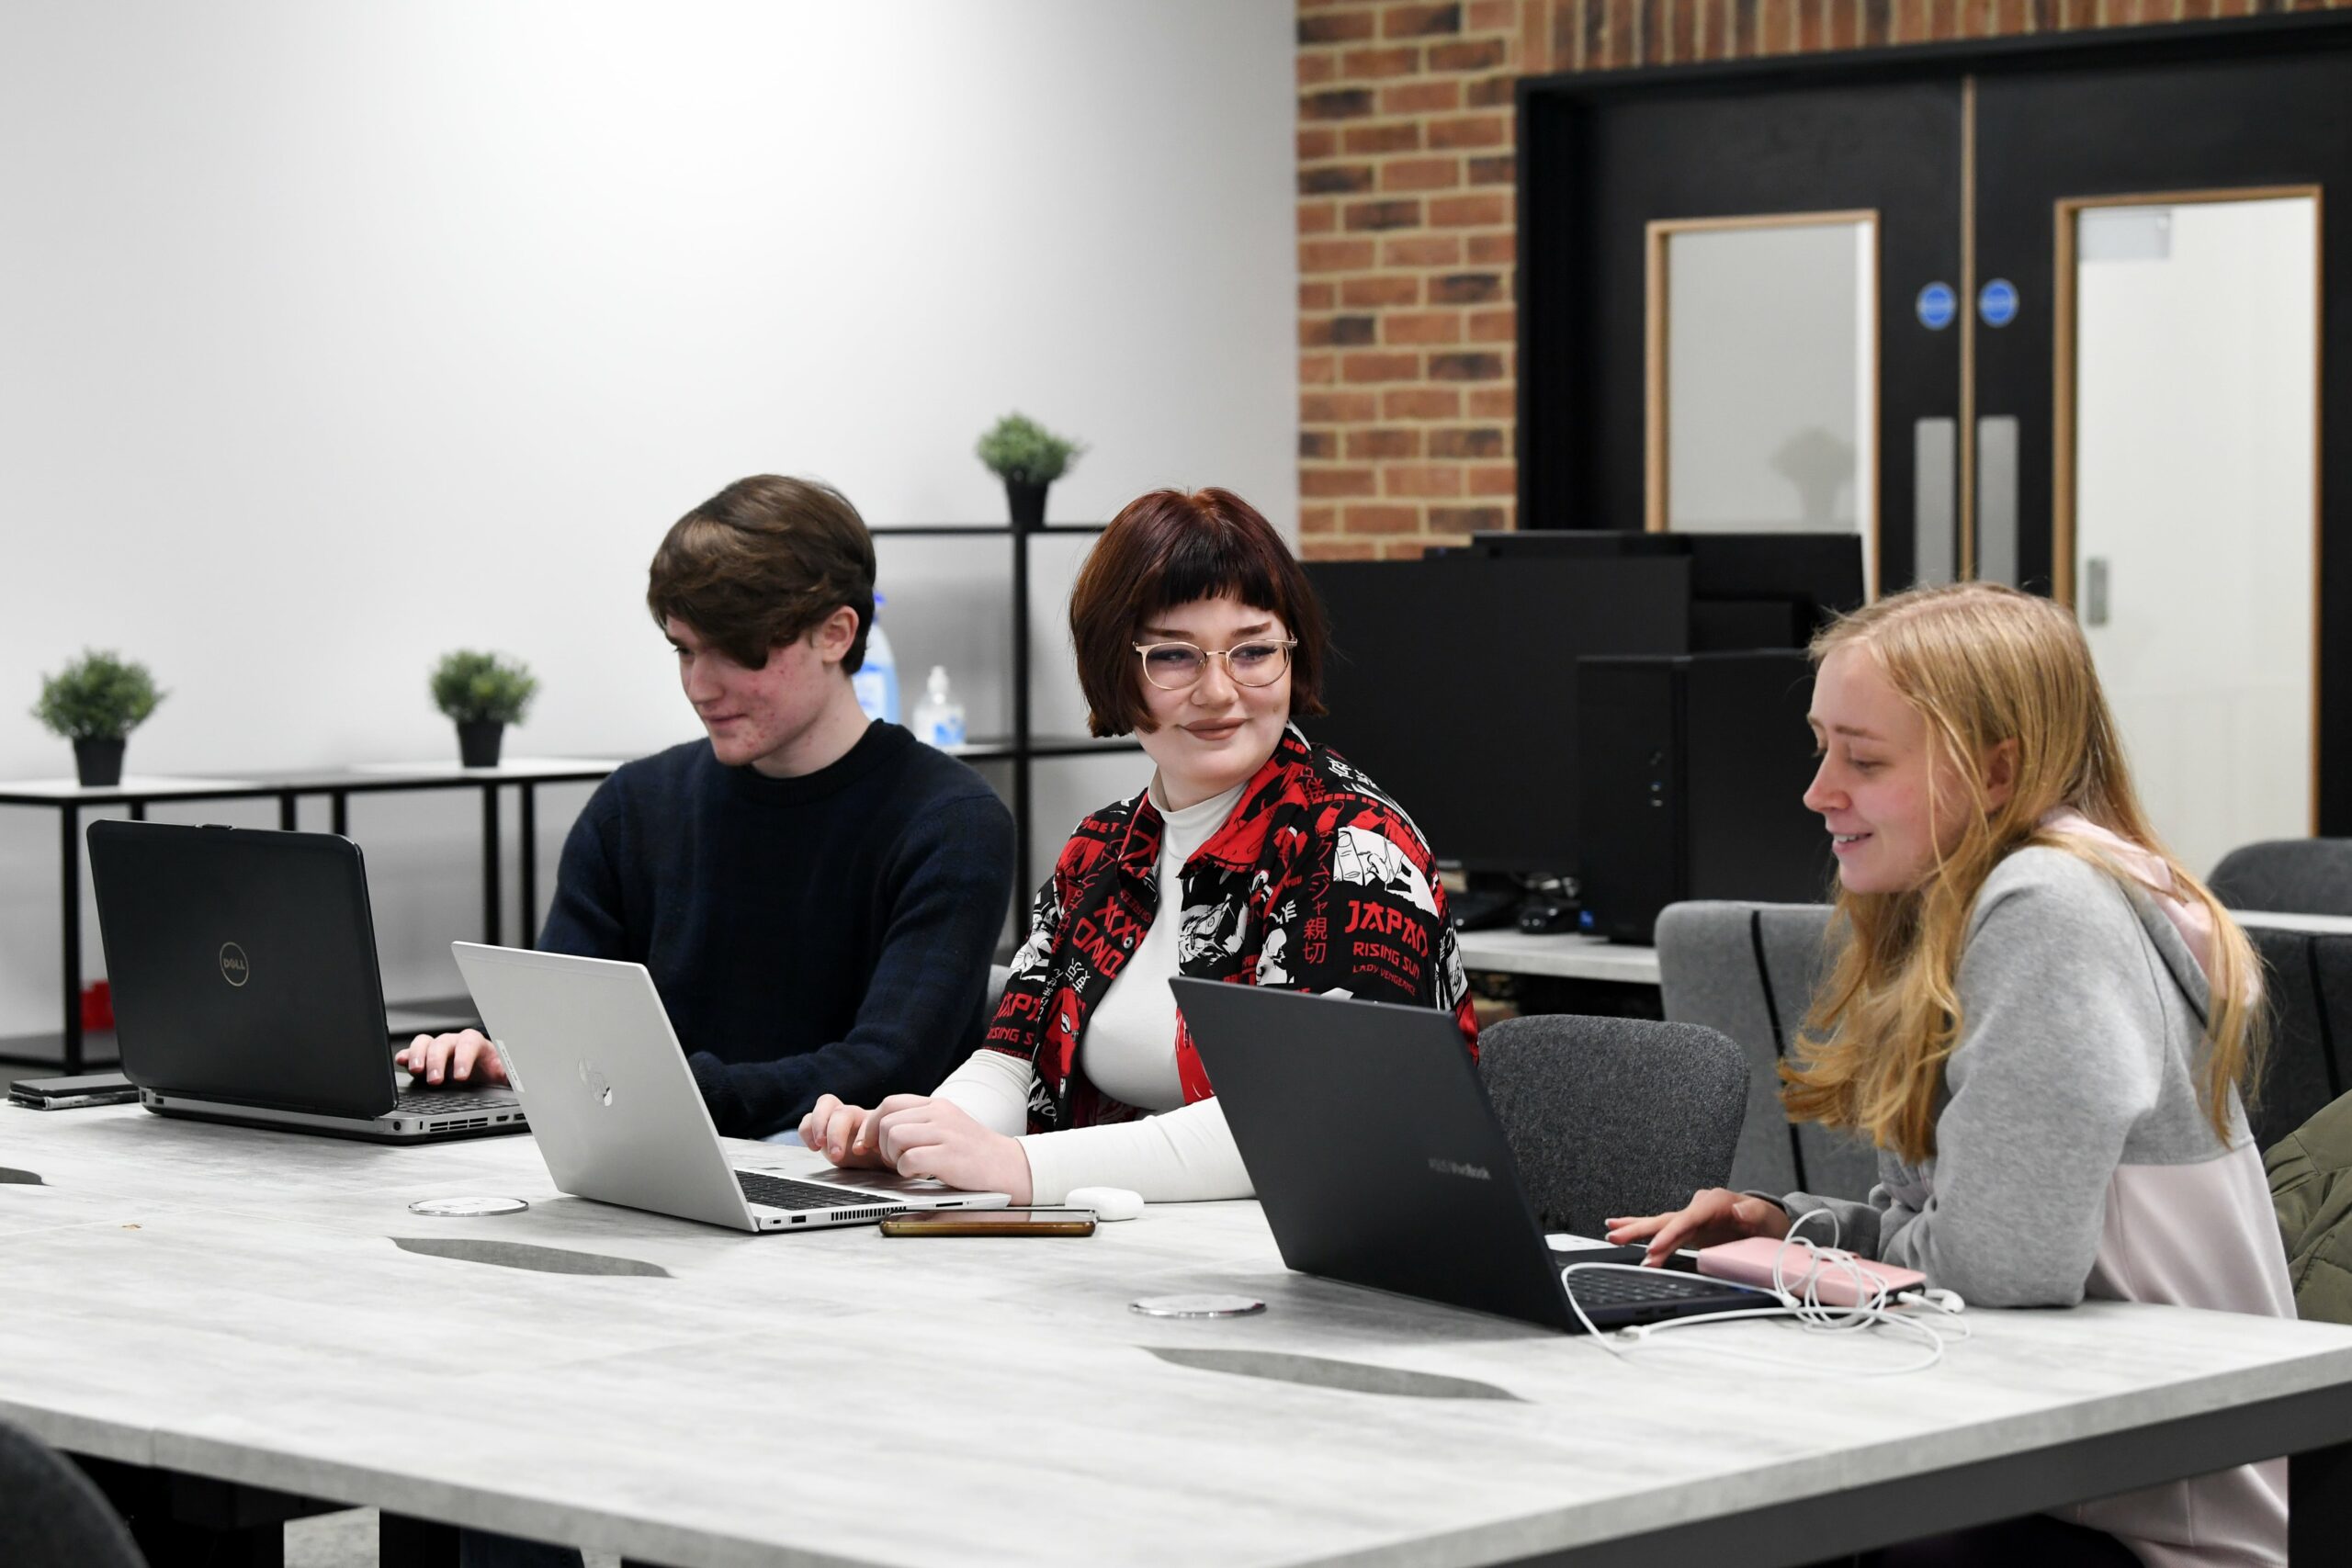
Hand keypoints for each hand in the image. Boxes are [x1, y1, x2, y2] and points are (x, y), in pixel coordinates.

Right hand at [393, 1029, 507, 1085]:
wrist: (483, 1077)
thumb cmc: (492, 1072)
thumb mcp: (503, 1074)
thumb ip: (507, 1073)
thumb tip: (513, 1076)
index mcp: (477, 1045)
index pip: (470, 1042)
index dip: (464, 1057)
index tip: (461, 1077)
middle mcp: (456, 1044)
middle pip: (443, 1042)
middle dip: (437, 1060)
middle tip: (435, 1080)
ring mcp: (439, 1050)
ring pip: (425, 1043)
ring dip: (418, 1055)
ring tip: (416, 1071)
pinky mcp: (425, 1060)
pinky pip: (412, 1052)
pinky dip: (405, 1056)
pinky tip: (401, 1062)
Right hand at [798, 1094, 895, 1169]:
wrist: (885, 1159)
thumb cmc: (894, 1154)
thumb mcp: (900, 1152)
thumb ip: (900, 1149)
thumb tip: (907, 1156)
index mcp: (873, 1119)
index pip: (870, 1116)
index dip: (859, 1132)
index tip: (861, 1151)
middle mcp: (855, 1116)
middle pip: (841, 1110)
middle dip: (835, 1132)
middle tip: (837, 1153)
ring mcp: (837, 1121)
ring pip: (824, 1106)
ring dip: (819, 1125)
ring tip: (819, 1145)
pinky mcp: (822, 1131)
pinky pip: (808, 1121)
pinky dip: (806, 1130)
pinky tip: (813, 1146)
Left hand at [871, 1096, 1033, 1203]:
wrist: (1009, 1166)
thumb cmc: (974, 1152)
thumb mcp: (947, 1126)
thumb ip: (920, 1123)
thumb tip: (879, 1131)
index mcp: (937, 1105)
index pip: (890, 1103)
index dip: (872, 1125)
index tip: (868, 1144)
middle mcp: (940, 1114)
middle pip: (886, 1121)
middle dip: (881, 1145)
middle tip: (896, 1160)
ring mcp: (945, 1133)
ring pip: (894, 1136)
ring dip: (894, 1157)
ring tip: (911, 1166)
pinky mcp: (949, 1155)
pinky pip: (909, 1159)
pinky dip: (908, 1171)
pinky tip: (923, 1174)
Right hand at [1605, 1187, 1790, 1266]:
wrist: (1769, 1227)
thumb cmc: (1768, 1223)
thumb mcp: (1768, 1218)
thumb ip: (1754, 1213)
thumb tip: (1740, 1209)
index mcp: (1714, 1203)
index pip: (1686, 1219)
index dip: (1669, 1234)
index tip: (1654, 1249)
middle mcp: (1699, 1208)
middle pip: (1665, 1219)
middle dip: (1640, 1229)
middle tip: (1616, 1238)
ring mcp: (1692, 1219)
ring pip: (1658, 1224)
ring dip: (1634, 1231)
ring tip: (1611, 1234)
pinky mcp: (1689, 1230)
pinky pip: (1661, 1229)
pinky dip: (1641, 1230)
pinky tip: (1620, 1228)